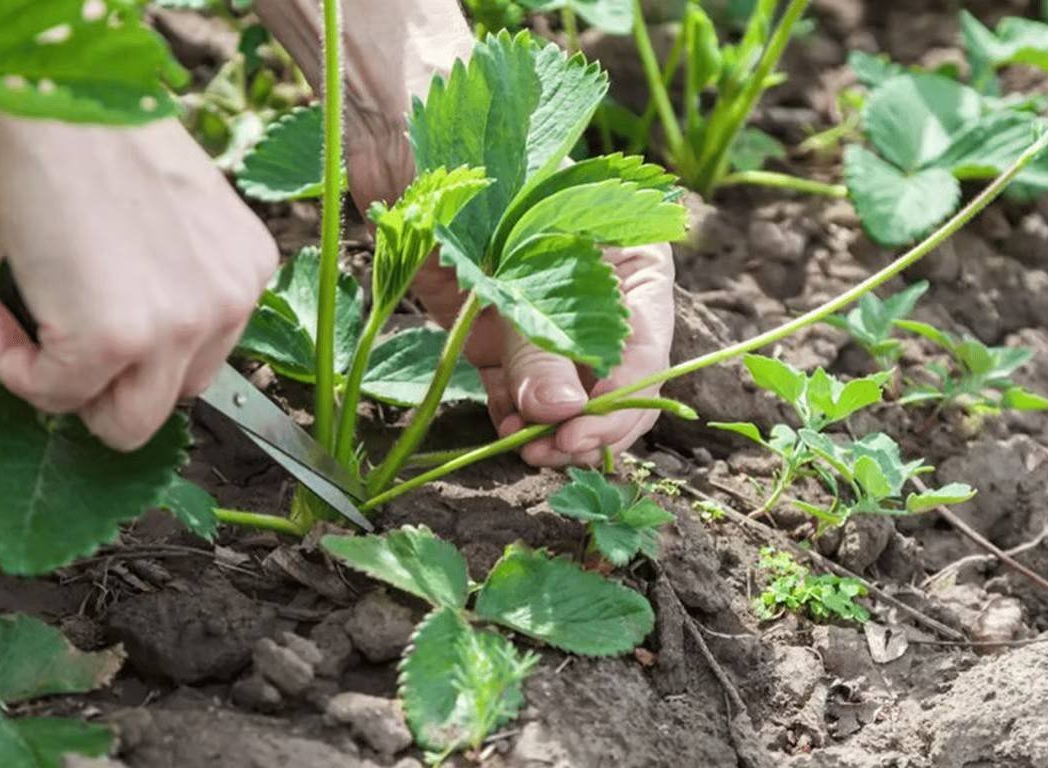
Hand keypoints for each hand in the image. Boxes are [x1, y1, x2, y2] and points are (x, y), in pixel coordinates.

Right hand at [0, 101, 277, 450]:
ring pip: (124, 422)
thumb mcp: (152, 215)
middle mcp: (228, 301)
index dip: (136, 354)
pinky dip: (8, 363)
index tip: (83, 321)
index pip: (200, 358)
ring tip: (19, 319)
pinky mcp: (115, 339)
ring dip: (65, 386)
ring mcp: (178, 324)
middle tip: (52, 333)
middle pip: (171, 399)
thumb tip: (111, 335)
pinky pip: (52, 395)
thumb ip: (157, 278)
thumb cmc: (82, 124)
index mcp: (244, 268)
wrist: (43, 82)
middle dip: (109, 380)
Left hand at [257, 0, 676, 464]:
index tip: (581, 436)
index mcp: (630, 258)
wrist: (401, 126)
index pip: (647, 349)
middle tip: (551, 455)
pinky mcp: (493, 326)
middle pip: (612, 380)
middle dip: (587, 424)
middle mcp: (593, 292)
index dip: (622, 402)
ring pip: (564, 392)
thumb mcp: (514, 253)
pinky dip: (512, 412)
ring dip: (549, 427)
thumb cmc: (477, 162)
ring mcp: (542, 311)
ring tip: (524, 450)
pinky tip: (502, 428)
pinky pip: (515, 384)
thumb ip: (535, 335)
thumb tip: (561, 413)